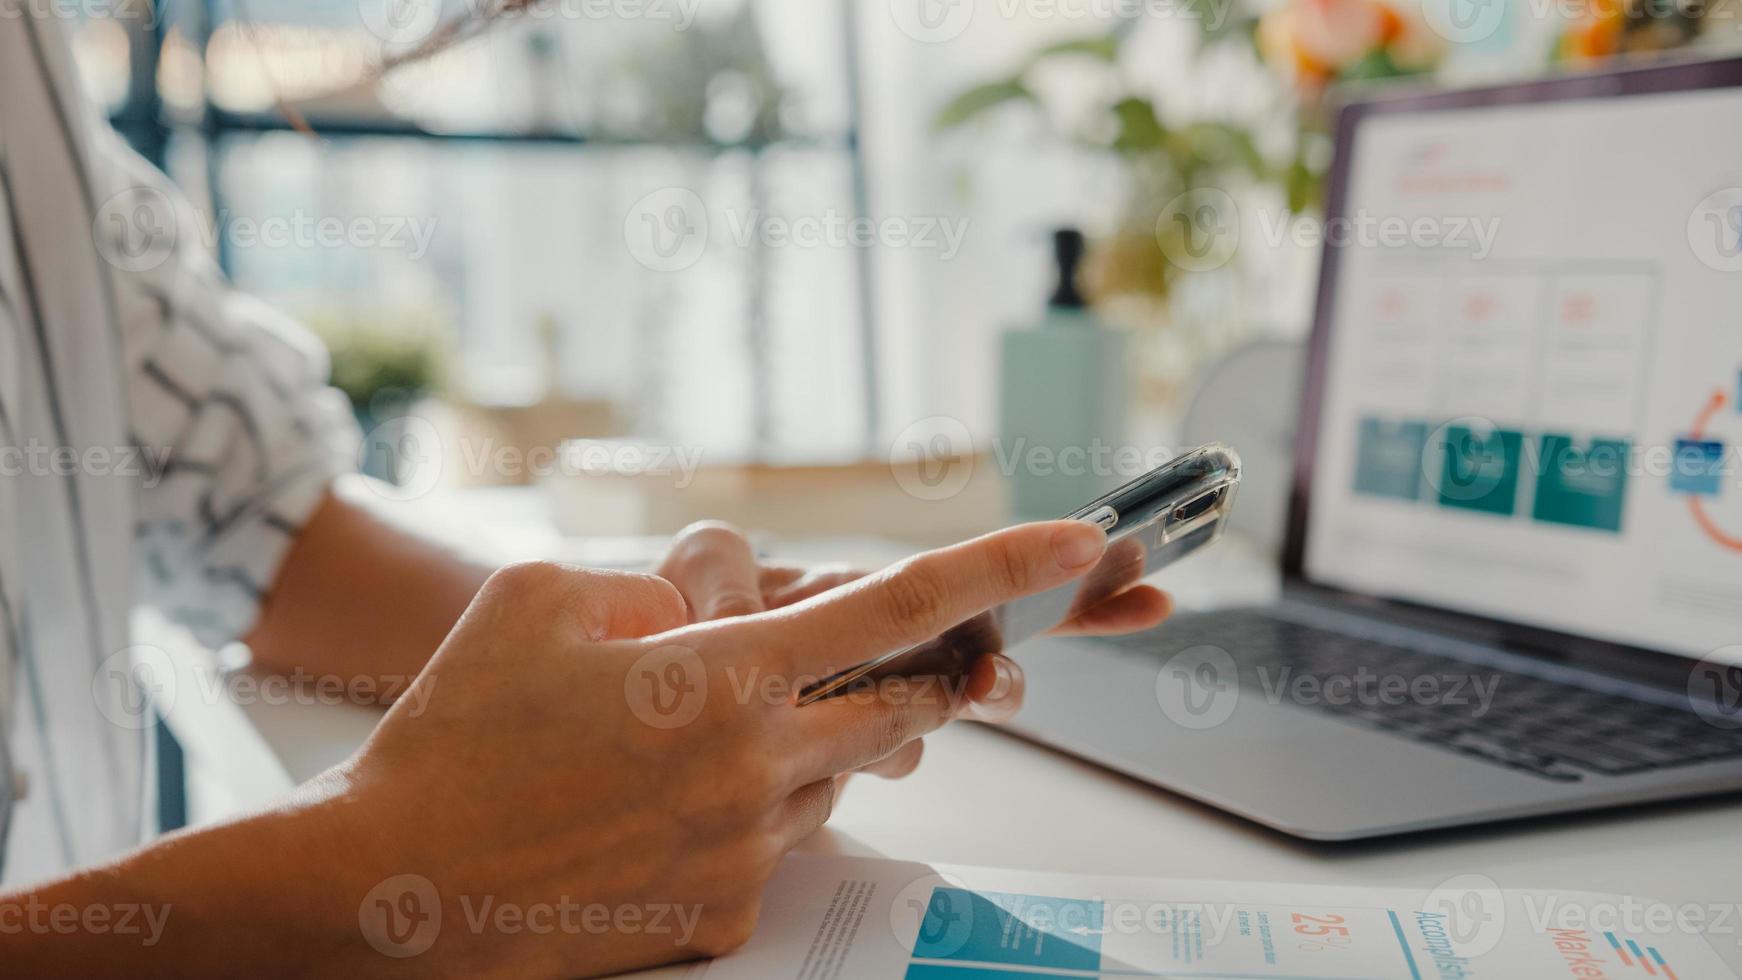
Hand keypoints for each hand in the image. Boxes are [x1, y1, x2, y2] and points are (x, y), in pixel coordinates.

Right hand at [334, 520, 1116, 976]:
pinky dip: (752, 809)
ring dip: (805, 743)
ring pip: (837, 778)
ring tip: (688, 741)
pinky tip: (657, 807)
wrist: (392, 892)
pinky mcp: (724, 914)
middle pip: (899, 707)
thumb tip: (713, 612)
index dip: (1002, 568)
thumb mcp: (540, 599)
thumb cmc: (453, 734)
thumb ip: (656, 585)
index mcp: (723, 675)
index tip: (1076, 544)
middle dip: (910, 674)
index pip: (900, 606)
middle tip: (863, 659)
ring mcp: (747, 851)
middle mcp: (758, 767)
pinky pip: (780, 844)